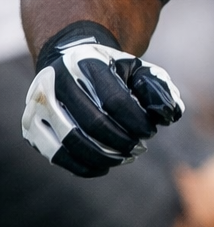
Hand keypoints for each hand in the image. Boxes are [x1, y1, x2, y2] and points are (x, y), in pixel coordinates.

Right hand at [22, 20, 183, 176]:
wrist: (69, 60)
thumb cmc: (111, 70)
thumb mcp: (138, 69)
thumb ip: (158, 89)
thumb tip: (170, 115)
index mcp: (86, 63)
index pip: (115, 100)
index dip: (136, 122)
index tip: (151, 132)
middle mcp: (57, 82)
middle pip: (93, 123)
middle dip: (122, 141)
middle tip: (140, 148)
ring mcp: (39, 105)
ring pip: (72, 143)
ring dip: (105, 156)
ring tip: (126, 157)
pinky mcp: (31, 126)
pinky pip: (57, 156)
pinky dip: (84, 166)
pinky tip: (105, 166)